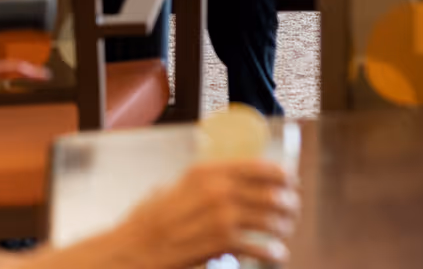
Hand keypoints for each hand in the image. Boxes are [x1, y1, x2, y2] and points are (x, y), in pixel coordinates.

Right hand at [113, 158, 298, 267]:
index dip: (284, 176)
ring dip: (284, 228)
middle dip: (289, 204)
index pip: (262, 167)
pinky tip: (277, 255)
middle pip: (272, 193)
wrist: (131, 250)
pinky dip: (273, 252)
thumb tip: (234, 177)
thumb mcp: (176, 187)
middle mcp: (218, 189)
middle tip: (292, 212)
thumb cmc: (150, 220)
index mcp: (209, 171)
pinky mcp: (221, 242)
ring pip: (271, 219)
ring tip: (284, 233)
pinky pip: (260, 246)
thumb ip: (204, 181)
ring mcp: (221, 215)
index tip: (292, 184)